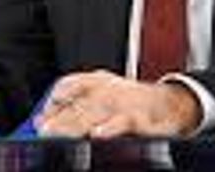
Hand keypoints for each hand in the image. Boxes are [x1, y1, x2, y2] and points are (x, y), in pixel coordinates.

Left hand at [35, 70, 200, 138]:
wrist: (173, 104)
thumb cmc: (133, 102)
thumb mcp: (105, 96)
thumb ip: (77, 106)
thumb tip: (45, 120)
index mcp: (99, 80)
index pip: (72, 84)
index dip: (55, 100)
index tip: (41, 116)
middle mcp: (110, 89)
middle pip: (80, 102)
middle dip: (60, 118)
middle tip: (43, 130)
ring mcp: (125, 103)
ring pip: (97, 112)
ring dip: (76, 123)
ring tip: (59, 132)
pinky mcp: (141, 118)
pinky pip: (124, 122)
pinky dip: (111, 127)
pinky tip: (97, 134)